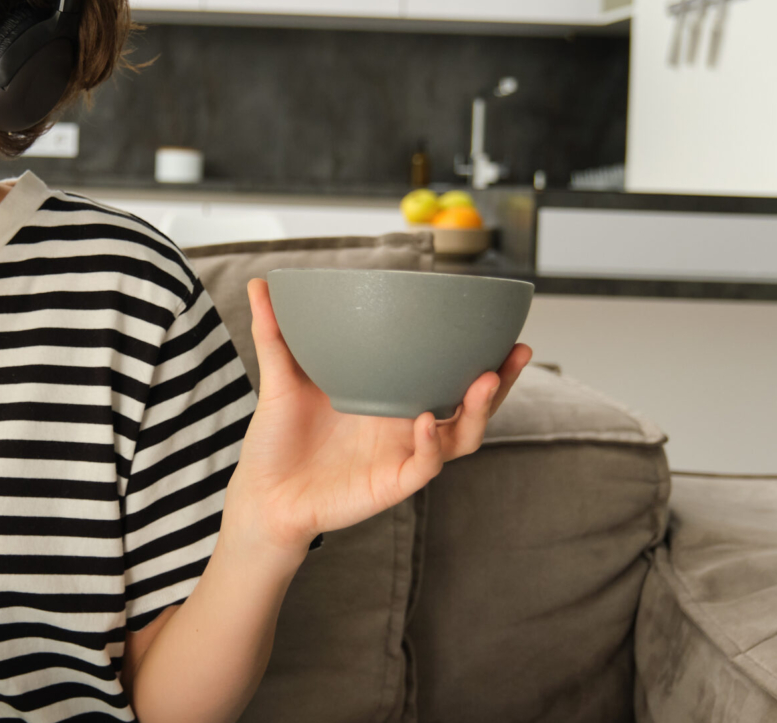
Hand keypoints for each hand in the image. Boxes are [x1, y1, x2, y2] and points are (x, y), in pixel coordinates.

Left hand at [225, 278, 531, 561]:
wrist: (261, 493)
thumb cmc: (277, 440)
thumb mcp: (280, 379)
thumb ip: (274, 332)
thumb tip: (260, 282)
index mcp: (390, 396)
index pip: (445, 373)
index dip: (476, 352)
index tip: (498, 325)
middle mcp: (406, 425)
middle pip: (470, 404)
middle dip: (499, 379)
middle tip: (516, 349)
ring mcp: (403, 455)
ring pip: (460, 436)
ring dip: (477, 409)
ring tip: (484, 379)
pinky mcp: (392, 484)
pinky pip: (424, 465)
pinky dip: (428, 443)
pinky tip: (422, 419)